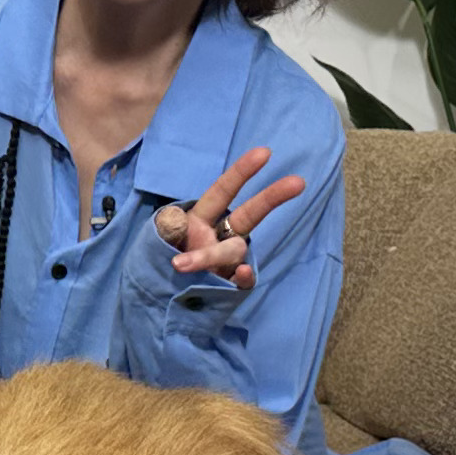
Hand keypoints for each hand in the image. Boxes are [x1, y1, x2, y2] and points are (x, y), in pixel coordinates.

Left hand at [149, 146, 307, 293]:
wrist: (159, 302)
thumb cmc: (160, 262)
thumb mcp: (156, 240)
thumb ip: (168, 230)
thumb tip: (175, 223)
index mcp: (199, 219)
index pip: (222, 192)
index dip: (241, 172)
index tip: (265, 153)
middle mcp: (218, 237)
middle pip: (249, 214)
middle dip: (271, 197)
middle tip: (299, 182)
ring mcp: (226, 262)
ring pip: (233, 252)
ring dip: (208, 256)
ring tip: (179, 265)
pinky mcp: (229, 286)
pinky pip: (242, 281)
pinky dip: (243, 277)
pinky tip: (242, 273)